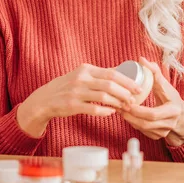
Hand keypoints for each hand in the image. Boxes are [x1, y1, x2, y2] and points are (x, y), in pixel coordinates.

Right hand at [17, 63, 142, 137]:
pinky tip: (111, 113)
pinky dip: (105, 112)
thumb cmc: (67, 87)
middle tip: (134, 100)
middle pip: (110, 84)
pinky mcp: (72, 106)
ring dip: (117, 103)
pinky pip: (93, 109)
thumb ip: (99, 74)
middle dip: (125, 93)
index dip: (127, 81)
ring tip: (125, 107)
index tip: (138, 88)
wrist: (45, 99)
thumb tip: (121, 71)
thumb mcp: (81, 75)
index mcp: (86, 69)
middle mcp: (81, 79)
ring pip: (103, 97)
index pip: (111, 73)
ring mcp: (76, 92)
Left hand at [120, 57, 183, 146]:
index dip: (138, 110)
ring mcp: (164, 132)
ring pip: (142, 128)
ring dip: (130, 119)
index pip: (153, 113)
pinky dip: (133, 124)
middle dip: (131, 115)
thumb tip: (142, 59)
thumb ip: (154, 72)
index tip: (128, 102)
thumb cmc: (171, 98)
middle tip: (120, 106)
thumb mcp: (166, 85)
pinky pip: (142, 132)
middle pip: (146, 123)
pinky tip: (126, 115)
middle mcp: (170, 123)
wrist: (181, 117)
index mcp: (173, 110)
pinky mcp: (158, 137)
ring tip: (120, 109)